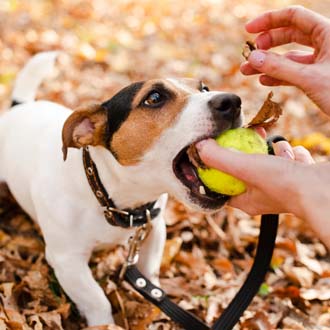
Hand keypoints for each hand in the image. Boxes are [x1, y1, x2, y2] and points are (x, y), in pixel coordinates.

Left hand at [196, 139, 329, 248]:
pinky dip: (291, 155)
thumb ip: (220, 158)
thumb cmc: (285, 184)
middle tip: (247, 135)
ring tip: (274, 143)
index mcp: (246, 200)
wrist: (327, 190)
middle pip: (247, 171)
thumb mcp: (245, 168)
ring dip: (271, 152)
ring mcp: (283, 189)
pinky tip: (294, 151)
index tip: (215, 151)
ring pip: (270, 166)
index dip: (216, 169)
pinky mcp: (301, 181)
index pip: (223, 185)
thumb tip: (199, 146)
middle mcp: (264, 197)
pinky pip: (291, 164)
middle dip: (245, 152)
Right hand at [240, 6, 329, 115]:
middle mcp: (326, 43)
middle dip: (267, 44)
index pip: (294, 16)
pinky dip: (278, 76)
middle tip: (250, 54)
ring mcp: (322, 60)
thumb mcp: (309, 78)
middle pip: (289, 35)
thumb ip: (279, 67)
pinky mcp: (319, 76)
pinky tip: (264, 80)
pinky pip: (294, 72)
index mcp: (329, 32)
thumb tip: (252, 58)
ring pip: (290, 56)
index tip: (249, 30)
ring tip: (248, 71)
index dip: (269, 21)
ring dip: (268, 63)